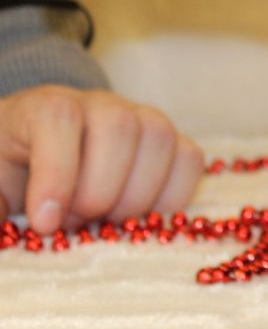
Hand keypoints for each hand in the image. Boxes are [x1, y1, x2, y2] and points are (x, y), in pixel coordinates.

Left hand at [0, 86, 204, 235]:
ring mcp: (141, 118)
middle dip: (100, 191)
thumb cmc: (11, 172)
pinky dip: (170, 198)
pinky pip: (189, 160)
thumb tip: (12, 215)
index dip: (56, 173)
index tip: (45, 224)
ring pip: (160, 138)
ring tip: (106, 223)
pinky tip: (137, 219)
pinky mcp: (170, 143)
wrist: (37, 158)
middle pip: (118, 126)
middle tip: (78, 224)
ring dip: (135, 196)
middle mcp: (98, 104)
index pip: (58, 119)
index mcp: (43, 107)